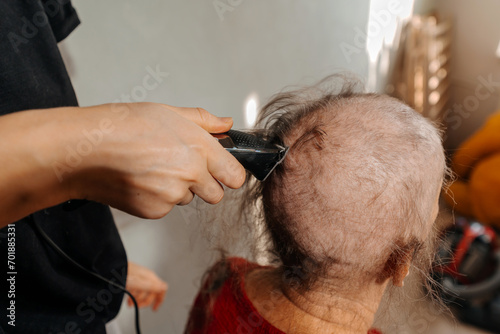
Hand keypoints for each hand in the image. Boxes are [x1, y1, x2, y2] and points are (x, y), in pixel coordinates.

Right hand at [67, 102, 245, 217]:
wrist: (85, 151)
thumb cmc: (122, 126)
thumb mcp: (168, 112)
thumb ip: (204, 121)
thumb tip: (226, 124)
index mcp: (199, 148)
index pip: (235, 175)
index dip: (230, 173)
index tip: (223, 170)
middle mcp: (191, 174)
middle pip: (216, 194)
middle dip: (205, 184)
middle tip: (182, 168)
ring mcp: (172, 196)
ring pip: (188, 199)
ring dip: (178, 189)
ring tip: (153, 168)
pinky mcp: (155, 211)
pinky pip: (166, 208)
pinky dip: (157, 198)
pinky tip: (141, 180)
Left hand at [126, 262, 167, 310]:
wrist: (112, 269)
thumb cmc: (125, 275)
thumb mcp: (140, 283)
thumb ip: (153, 286)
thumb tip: (164, 287)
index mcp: (151, 278)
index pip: (162, 289)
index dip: (160, 299)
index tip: (154, 308)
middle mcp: (147, 278)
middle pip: (151, 293)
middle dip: (145, 301)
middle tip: (137, 306)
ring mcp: (139, 278)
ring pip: (143, 292)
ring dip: (137, 300)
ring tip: (130, 303)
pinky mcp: (132, 279)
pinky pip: (136, 290)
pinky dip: (133, 296)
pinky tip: (128, 299)